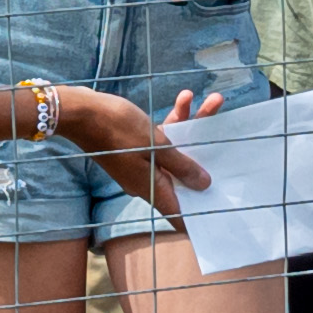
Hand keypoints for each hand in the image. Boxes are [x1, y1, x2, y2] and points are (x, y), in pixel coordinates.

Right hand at [45, 81, 216, 222]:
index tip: (219, 210)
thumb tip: (204, 185)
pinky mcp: (136, 145)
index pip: (178, 213)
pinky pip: (162, 138)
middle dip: (208, 154)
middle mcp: (147, 179)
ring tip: (213, 99)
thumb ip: (181, 165)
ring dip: (194, 125)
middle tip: (231, 139)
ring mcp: (141, 162)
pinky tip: (184, 98)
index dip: (197, 214)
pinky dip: (174, 121)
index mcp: (152, 187)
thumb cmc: (118, 129)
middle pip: (184, 174)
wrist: (81, 111)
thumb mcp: (156, 145)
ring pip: (176, 149)